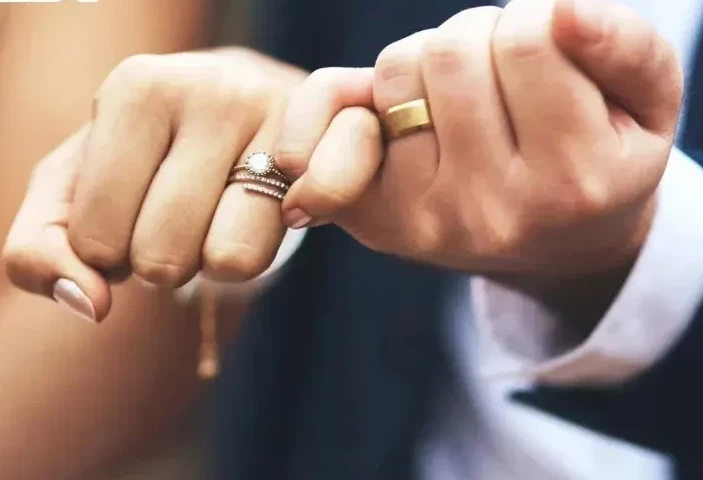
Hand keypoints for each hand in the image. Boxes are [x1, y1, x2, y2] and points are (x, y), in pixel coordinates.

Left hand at [3, 48, 306, 321]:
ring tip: (224, 210)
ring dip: (220, 259)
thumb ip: (40, 251)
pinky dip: (276, 239)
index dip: (110, 248)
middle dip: (165, 258)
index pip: (97, 240)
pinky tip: (281, 206)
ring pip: (231, 261)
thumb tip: (91, 305)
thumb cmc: (149, 156)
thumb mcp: (74, 191)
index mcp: (136, 87)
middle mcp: (213, 90)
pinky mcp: (339, 137)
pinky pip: (295, 240)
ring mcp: (281, 114)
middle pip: (163, 258)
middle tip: (182, 212)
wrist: (243, 103)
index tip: (134, 207)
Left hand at [275, 0, 682, 280]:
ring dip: (429, 61)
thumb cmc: (600, 161)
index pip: (528, 40)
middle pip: (450, 52)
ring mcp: (425, 219)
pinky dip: (347, 96)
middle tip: (503, 71)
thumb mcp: (648, 107)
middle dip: (479, 37)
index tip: (550, 49)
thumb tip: (566, 11)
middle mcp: (491, 212)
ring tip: (464, 98)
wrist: (555, 244)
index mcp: (571, 183)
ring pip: (397, 71)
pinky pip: (329, 121)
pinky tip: (387, 115)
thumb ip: (627, 49)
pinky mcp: (376, 218)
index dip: (537, 20)